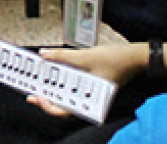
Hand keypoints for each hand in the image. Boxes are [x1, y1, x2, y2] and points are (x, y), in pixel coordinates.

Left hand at [26, 44, 143, 116]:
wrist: (135, 57)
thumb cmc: (116, 60)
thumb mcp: (85, 57)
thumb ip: (63, 56)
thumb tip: (44, 55)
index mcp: (90, 101)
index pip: (64, 112)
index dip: (47, 106)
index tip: (35, 97)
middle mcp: (90, 101)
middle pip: (64, 106)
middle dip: (46, 99)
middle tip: (30, 92)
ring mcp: (90, 95)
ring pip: (67, 97)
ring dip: (53, 90)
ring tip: (39, 83)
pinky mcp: (92, 87)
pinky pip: (74, 88)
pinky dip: (63, 83)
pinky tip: (54, 75)